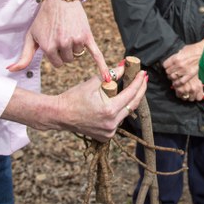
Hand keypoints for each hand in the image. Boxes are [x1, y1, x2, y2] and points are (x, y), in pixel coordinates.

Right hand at [2, 63, 147, 141]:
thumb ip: (111, 75)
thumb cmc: (74, 97)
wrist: (59, 114)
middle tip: (144, 79)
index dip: (138, 83)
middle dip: (140, 91)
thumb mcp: (93, 83)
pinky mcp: (105, 136)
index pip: (130, 94)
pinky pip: (118, 121)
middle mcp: (112, 124)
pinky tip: (121, 101)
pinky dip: (120, 111)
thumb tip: (124, 67)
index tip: (143, 73)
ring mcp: (109, 132)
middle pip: (133, 105)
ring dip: (130, 101)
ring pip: (126, 114)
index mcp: (109, 110)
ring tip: (133, 87)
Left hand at [9, 0, 108, 80]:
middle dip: (65, 51)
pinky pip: (96, 54)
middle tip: (61, 34)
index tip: (54, 41)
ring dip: (75, 46)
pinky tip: (107, 78)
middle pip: (68, 60)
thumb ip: (23, 57)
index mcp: (48, 47)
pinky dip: (102, 66)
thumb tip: (10, 70)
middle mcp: (62, 44)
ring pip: (78, 55)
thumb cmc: (44, 19)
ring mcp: (75, 40)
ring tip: (69, 31)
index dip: (56, 54)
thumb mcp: (31, 37)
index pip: (56, 64)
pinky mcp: (86, 36)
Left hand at [163, 39, 203, 82]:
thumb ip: (177, 55)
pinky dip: (177, 83)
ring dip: (172, 77)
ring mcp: (184, 70)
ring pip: (172, 77)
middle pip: (168, 72)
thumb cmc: (195, 49)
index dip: (166, 66)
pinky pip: (180, 82)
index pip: (165, 65)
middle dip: (169, 72)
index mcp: (176, 58)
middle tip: (171, 72)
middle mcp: (179, 65)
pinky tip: (177, 82)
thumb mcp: (183, 49)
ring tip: (174, 76)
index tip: (167, 66)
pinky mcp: (190, 75)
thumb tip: (173, 58)